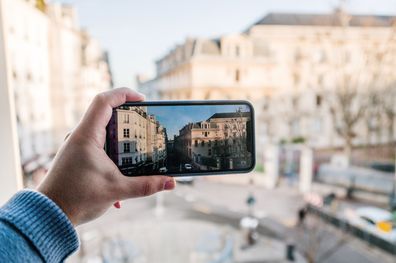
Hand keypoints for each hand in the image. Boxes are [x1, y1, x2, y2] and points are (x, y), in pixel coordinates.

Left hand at [38, 88, 175, 225]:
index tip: (142, 100)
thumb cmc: (76, 199)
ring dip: (121, 135)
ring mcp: (76, 145)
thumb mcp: (117, 190)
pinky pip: (97, 143)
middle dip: (127, 115)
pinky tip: (121, 170)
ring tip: (137, 146)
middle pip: (105, 112)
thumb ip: (146, 185)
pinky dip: (113, 149)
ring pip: (102, 129)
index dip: (124, 94)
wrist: (50, 215)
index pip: (104, 101)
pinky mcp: (77, 155)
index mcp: (86, 136)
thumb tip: (171, 183)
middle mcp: (79, 136)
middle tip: (145, 122)